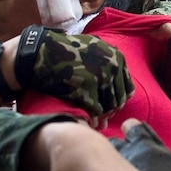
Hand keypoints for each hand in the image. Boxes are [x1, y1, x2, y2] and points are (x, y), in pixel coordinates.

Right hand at [15, 25, 134, 118]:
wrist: (43, 53)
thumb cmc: (67, 52)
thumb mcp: (95, 49)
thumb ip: (111, 65)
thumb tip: (127, 94)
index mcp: (116, 58)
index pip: (127, 88)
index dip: (118, 100)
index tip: (108, 107)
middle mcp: (112, 66)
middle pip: (119, 99)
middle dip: (110, 111)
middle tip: (102, 118)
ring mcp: (100, 77)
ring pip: (109, 106)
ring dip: (103, 116)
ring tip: (97, 121)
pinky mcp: (86, 87)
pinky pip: (96, 110)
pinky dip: (93, 118)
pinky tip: (89, 122)